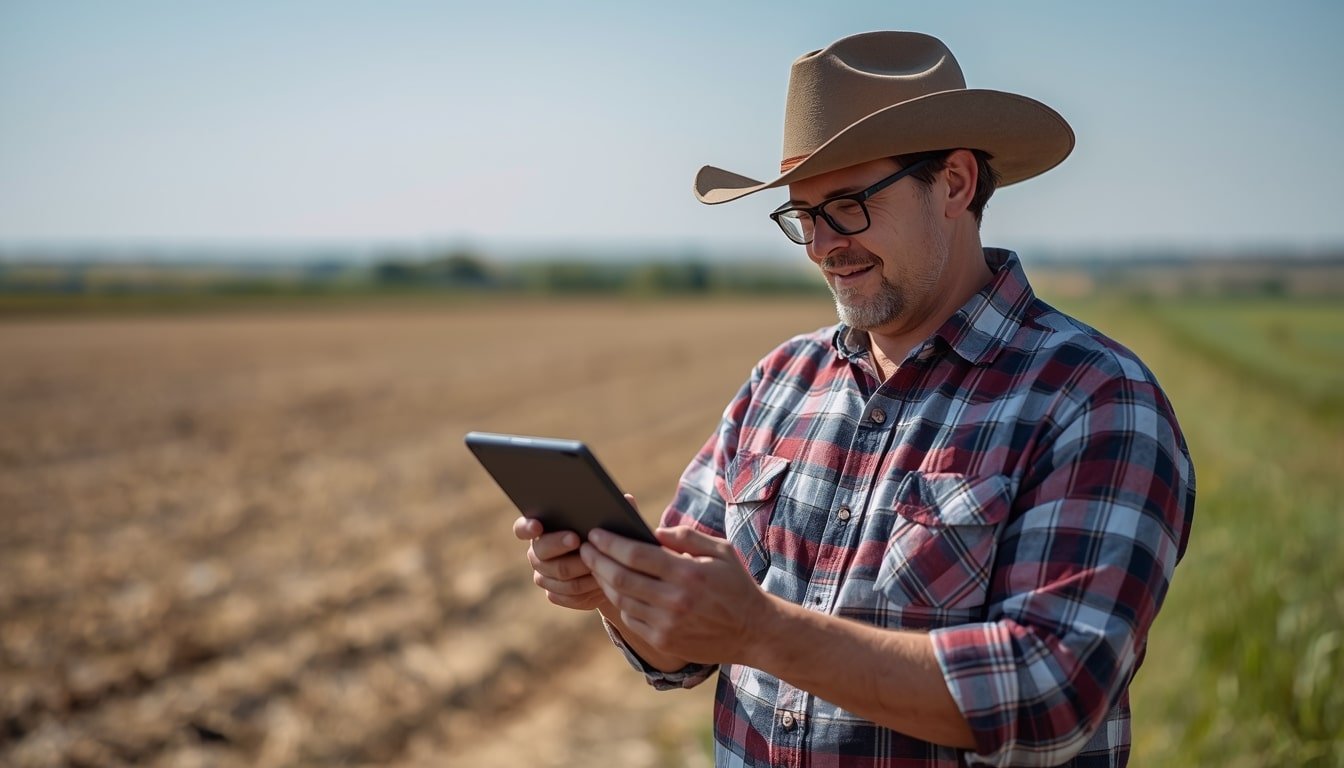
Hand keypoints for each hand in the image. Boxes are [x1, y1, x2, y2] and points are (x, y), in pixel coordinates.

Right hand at [512, 494, 641, 610]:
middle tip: (577, 539)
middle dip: (559, 545)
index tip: (537, 525)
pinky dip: (585, 591)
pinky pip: (566, 595)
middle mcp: (537, 552)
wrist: (611, 569)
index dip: (527, 527)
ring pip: (557, 576)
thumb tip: (627, 498)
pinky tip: (600, 584)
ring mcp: (544, 575)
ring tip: (599, 564)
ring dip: (580, 570)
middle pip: (541, 552)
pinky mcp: (555, 594)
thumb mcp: (612, 522)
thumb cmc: (607, 537)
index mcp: (543, 529)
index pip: (523, 527)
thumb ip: (615, 509)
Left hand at [580, 525, 771, 664]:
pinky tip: (617, 589)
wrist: (754, 631)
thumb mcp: (720, 550)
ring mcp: (667, 624)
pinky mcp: (664, 641)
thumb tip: (653, 532)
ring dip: (604, 581)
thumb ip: (686, 537)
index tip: (595, 532)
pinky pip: (631, 619)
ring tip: (596, 566)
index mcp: (687, 573)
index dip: (610, 542)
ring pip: (621, 599)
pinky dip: (620, 602)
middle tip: (585, 547)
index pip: (636, 554)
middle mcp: (674, 600)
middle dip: (597, 560)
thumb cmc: (736, 585)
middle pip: (621, 577)